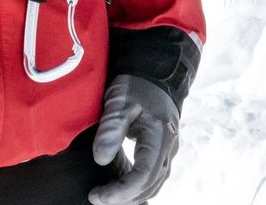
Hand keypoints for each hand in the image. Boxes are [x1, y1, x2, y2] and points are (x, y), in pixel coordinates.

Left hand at [88, 75, 179, 204]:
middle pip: (150, 185)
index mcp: (159, 136)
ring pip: (154, 184)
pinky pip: (153, 176)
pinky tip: (121, 189)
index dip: (121, 191)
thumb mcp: (119, 102)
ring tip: (106, 197)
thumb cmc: (136, 85)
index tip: (97, 196)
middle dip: (124, 197)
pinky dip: (138, 187)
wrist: (153, 73)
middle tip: (97, 198)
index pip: (143, 176)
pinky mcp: (162, 150)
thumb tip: (101, 160)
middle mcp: (169, 148)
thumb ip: (111, 130)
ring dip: (132, 195)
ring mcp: (168, 150)